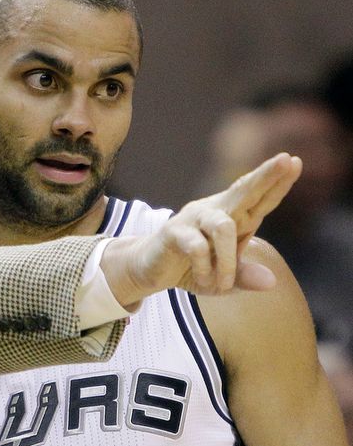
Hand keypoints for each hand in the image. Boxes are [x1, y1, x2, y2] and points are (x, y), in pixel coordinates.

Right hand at [102, 153, 301, 306]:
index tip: (295, 161)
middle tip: (286, 160)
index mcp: (234, 219)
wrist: (150, 270)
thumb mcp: (223, 280)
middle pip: (243, 190)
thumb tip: (270, 281)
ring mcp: (194, 218)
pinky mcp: (174, 231)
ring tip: (221, 285)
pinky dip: (205, 269)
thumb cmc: (192, 269)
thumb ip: (244, 278)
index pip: (259, 199)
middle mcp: (215, 212)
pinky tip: (202, 279)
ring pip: (223, 227)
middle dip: (265, 176)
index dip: (277, 182)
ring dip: (227, 262)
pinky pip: (197, 248)